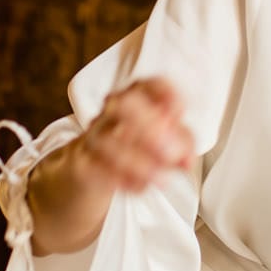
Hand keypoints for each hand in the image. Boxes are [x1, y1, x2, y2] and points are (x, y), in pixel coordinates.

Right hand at [72, 78, 194, 194]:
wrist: (93, 165)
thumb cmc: (137, 144)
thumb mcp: (167, 139)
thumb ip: (183, 144)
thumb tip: (187, 160)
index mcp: (137, 96)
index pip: (148, 84)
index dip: (166, 95)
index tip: (180, 113)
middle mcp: (113, 111)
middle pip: (123, 105)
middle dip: (149, 126)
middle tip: (171, 153)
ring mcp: (95, 135)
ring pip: (108, 140)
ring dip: (138, 162)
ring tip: (161, 179)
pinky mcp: (84, 161)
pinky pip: (97, 167)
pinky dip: (122, 179)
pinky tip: (141, 186)